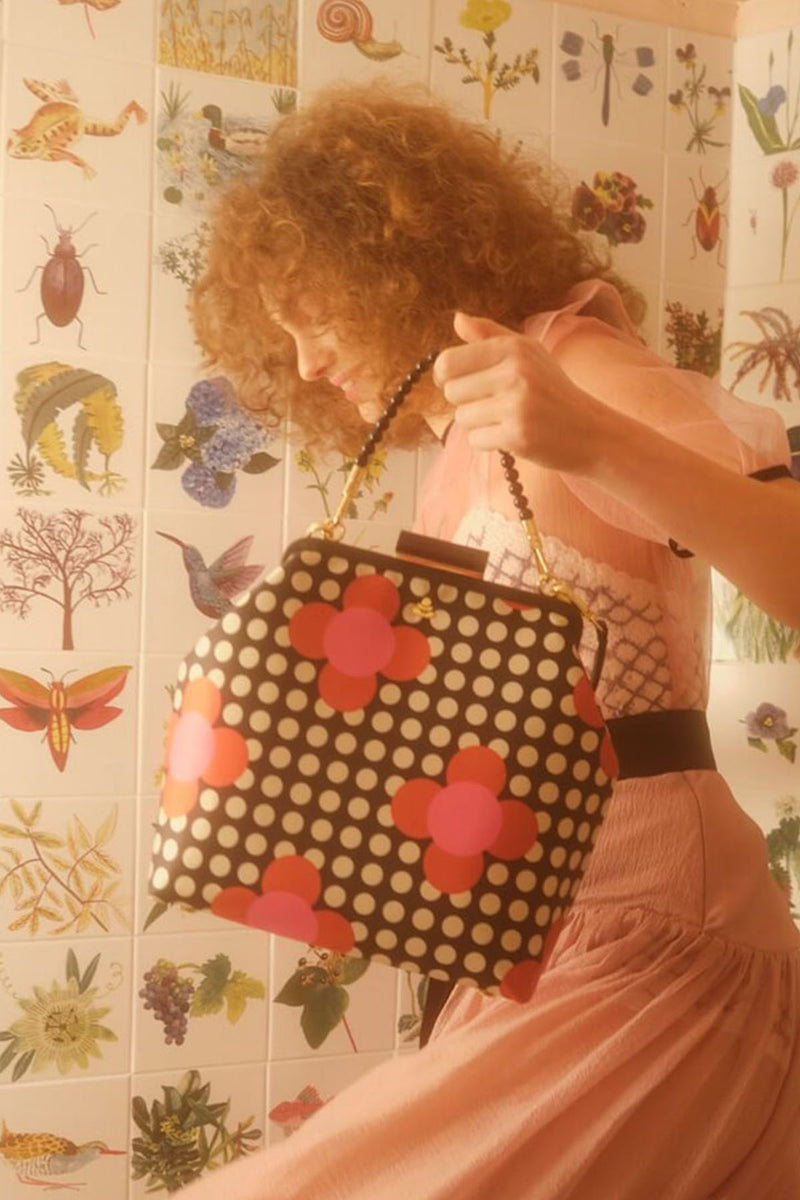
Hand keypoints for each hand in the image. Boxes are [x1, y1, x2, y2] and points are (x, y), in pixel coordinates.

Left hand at [433, 312, 609, 475]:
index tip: (458, 382)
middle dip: (466, 402)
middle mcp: (515, 372)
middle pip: (452, 392)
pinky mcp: (517, 436)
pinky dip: (489, 442)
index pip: (448, 361)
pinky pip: (475, 440)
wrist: (590, 431)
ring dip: (478, 424)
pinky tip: (512, 435)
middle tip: (495, 404)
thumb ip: (489, 335)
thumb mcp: (528, 354)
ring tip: (507, 419)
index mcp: (514, 347)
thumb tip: (457, 318)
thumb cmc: (552, 391)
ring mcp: (517, 404)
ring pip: (462, 418)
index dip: (445, 376)